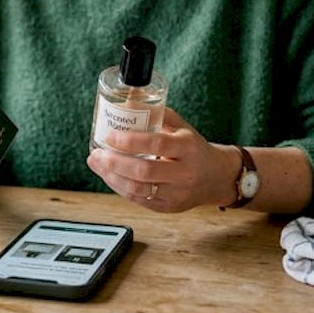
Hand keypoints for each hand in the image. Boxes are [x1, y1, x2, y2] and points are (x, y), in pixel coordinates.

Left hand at [86, 107, 237, 211]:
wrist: (216, 177)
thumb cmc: (193, 148)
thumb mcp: (181, 127)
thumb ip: (156, 114)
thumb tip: (125, 104)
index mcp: (188, 147)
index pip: (156, 143)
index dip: (129, 141)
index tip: (108, 135)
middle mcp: (184, 173)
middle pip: (144, 171)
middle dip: (114, 162)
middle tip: (96, 153)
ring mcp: (177, 194)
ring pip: (139, 190)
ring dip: (112, 177)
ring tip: (97, 163)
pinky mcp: (169, 208)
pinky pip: (139, 200)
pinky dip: (120, 188)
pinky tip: (109, 176)